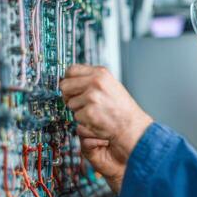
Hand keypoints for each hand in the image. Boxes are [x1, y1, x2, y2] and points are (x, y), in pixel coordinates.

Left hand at [59, 65, 152, 192]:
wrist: (131, 126)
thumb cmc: (122, 108)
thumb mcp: (110, 85)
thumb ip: (91, 80)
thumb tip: (70, 80)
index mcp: (100, 73)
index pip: (71, 70)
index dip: (68, 80)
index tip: (70, 87)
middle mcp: (95, 82)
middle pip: (65, 85)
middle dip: (68, 96)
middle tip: (78, 102)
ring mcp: (92, 97)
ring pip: (69, 103)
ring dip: (78, 110)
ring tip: (94, 111)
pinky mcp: (89, 112)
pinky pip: (75, 116)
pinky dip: (83, 121)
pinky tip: (95, 119)